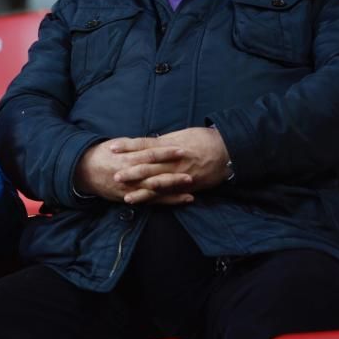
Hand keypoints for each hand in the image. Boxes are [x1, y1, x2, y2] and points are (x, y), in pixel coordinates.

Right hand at [75, 138, 192, 204]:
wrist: (83, 172)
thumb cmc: (101, 155)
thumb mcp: (116, 144)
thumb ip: (135, 145)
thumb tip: (153, 140)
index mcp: (126, 158)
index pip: (150, 154)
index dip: (166, 152)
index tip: (181, 149)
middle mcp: (129, 175)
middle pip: (155, 174)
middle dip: (173, 173)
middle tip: (192, 170)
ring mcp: (130, 189)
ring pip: (156, 190)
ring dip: (174, 188)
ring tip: (191, 186)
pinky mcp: (131, 198)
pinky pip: (152, 201)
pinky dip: (168, 201)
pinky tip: (183, 199)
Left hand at [110, 127, 230, 203]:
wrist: (227, 150)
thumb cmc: (203, 139)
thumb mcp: (182, 134)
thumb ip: (164, 141)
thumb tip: (149, 142)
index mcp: (170, 145)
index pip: (144, 144)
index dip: (128, 146)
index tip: (111, 147)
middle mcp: (173, 160)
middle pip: (148, 166)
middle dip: (130, 172)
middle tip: (113, 175)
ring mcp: (180, 174)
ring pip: (157, 184)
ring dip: (141, 191)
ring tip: (126, 196)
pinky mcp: (187, 186)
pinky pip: (170, 194)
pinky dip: (158, 199)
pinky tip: (147, 204)